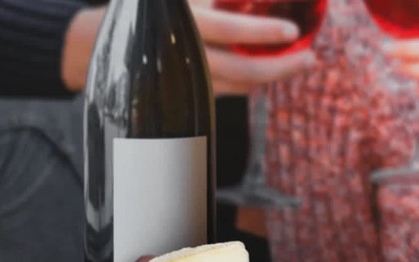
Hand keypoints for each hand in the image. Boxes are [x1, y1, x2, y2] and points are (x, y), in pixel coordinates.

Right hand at [62, 4, 315, 95]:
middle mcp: (189, 57)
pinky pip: (231, 90)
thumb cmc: (153, 10)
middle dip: (280, 69)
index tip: (292, 32)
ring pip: (241, 85)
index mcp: (185, 24)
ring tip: (299, 63)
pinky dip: (254, 81)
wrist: (109, 43)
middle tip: (309, 60)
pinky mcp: (194, 93)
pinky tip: (271, 72)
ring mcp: (193, 80)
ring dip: (272, 77)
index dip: (262, 34)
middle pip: (243, 72)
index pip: (231, 32)